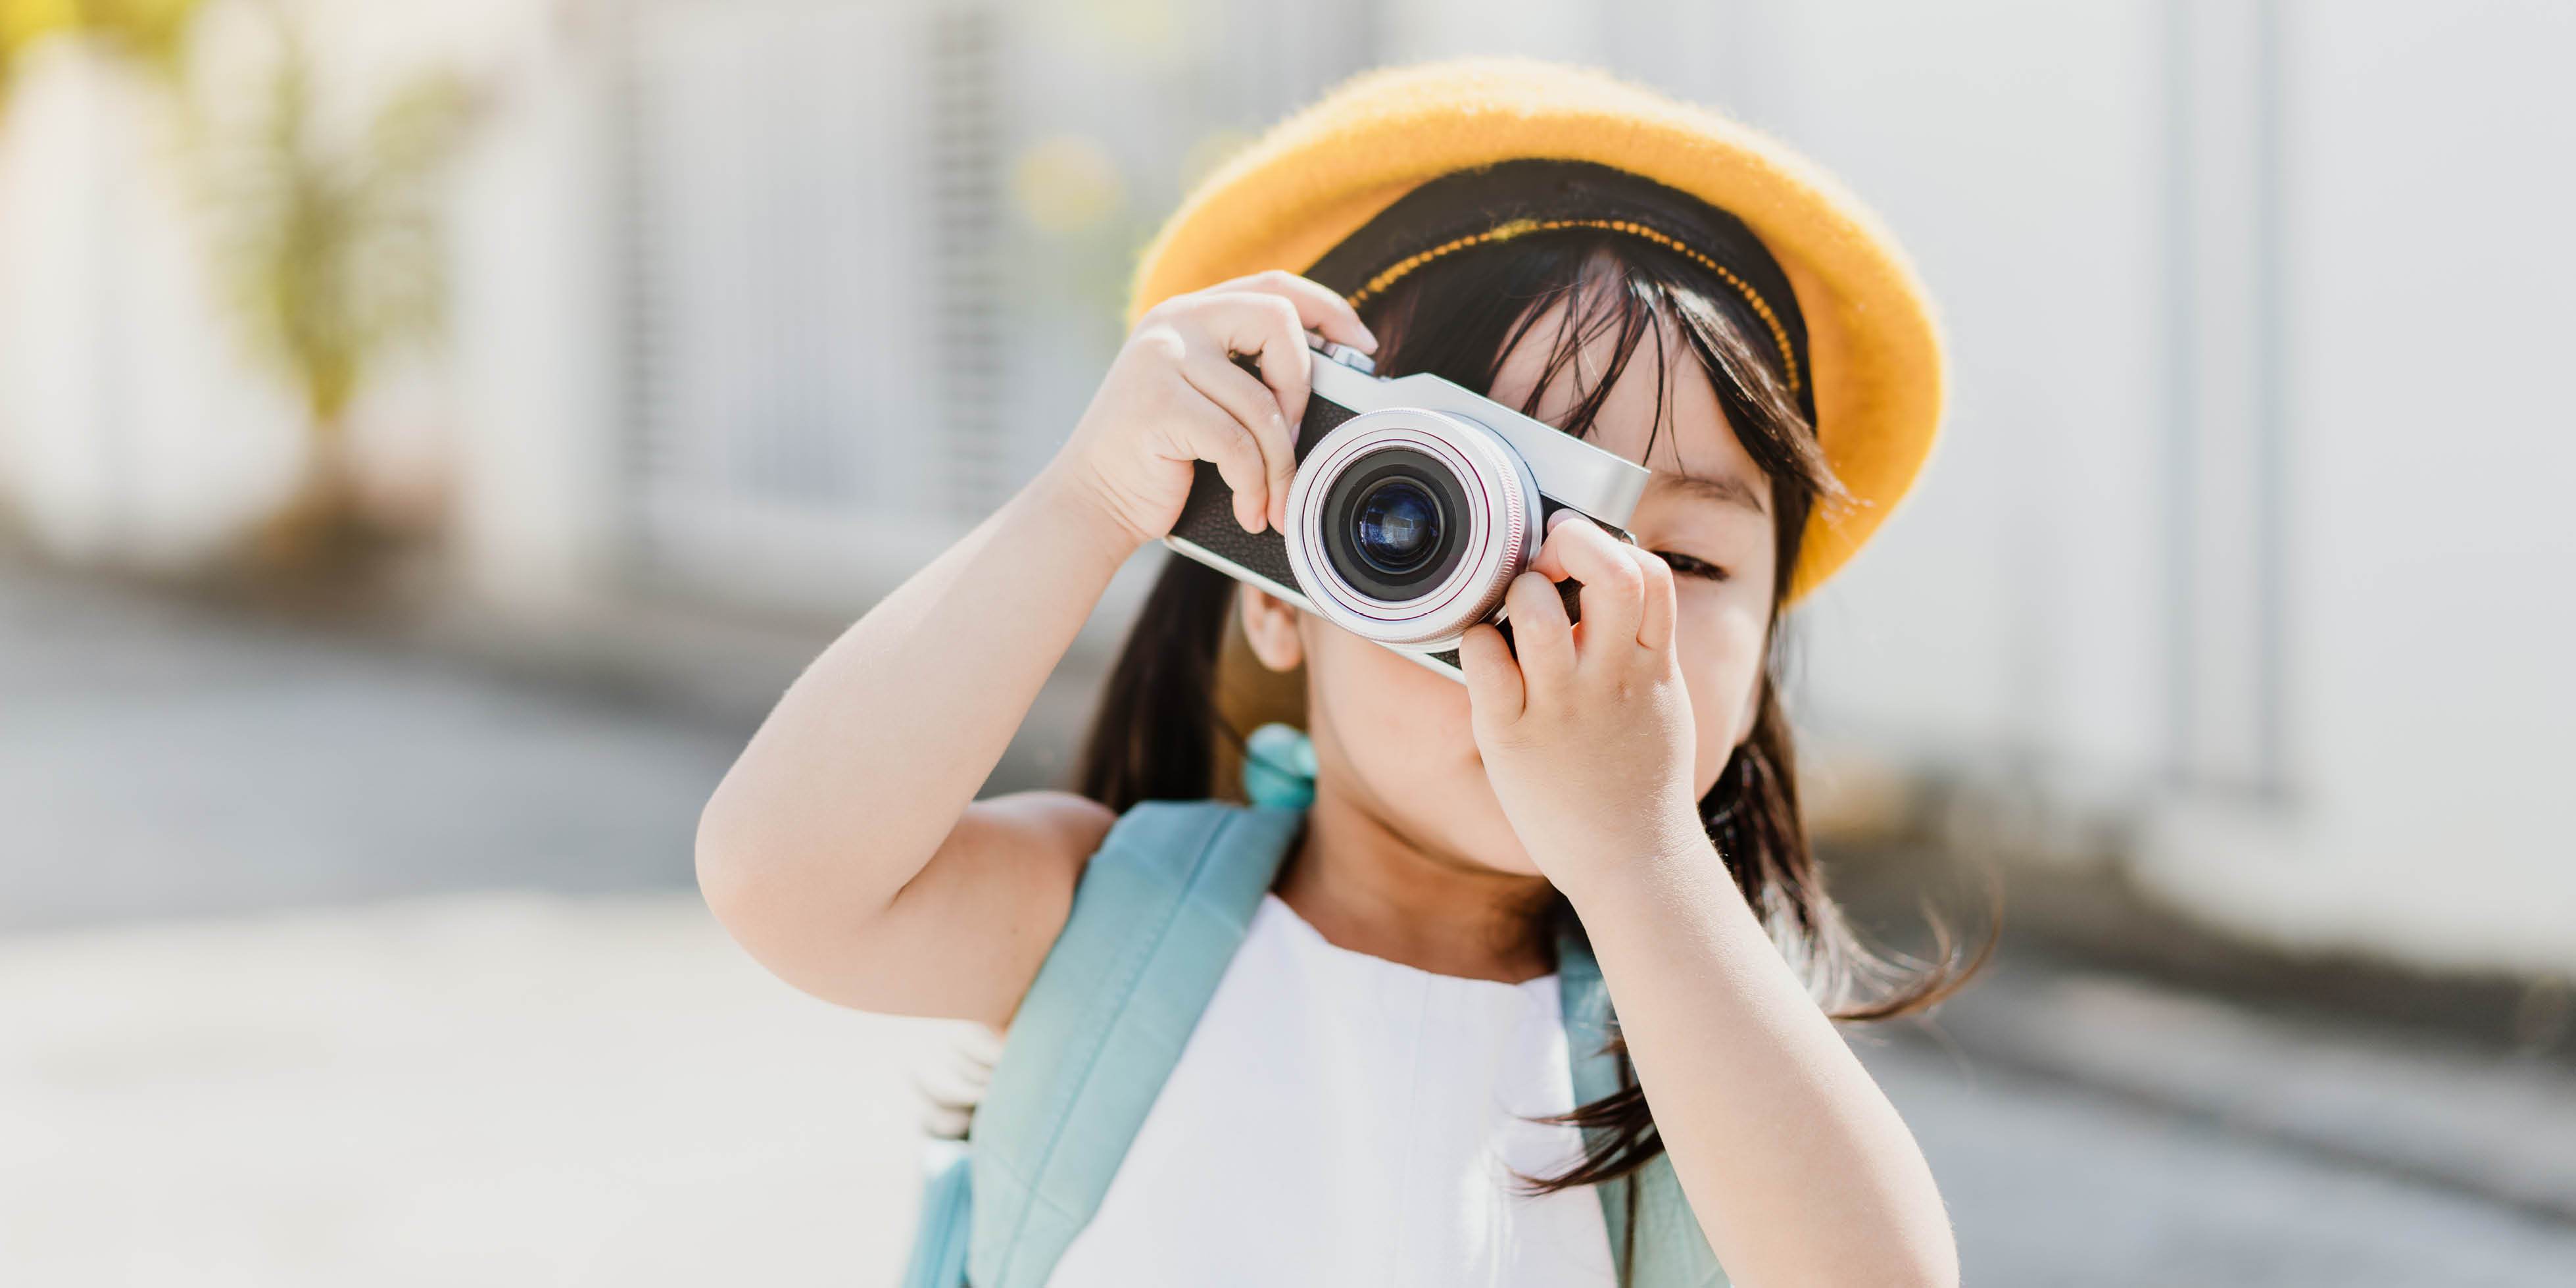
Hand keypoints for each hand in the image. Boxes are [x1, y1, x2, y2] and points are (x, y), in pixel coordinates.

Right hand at [1038, 270, 1377, 549]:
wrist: (1091, 500)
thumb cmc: (1160, 457)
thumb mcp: (1207, 399)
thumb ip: (1250, 374)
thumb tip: (1335, 381)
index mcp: (1192, 313)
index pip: (1275, 286)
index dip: (1329, 311)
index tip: (1364, 348)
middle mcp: (1174, 323)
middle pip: (1277, 321)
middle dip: (1303, 386)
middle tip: (1297, 437)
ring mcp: (1161, 360)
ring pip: (1262, 403)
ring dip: (1280, 465)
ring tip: (1274, 501)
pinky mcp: (1157, 405)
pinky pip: (1237, 444)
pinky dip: (1254, 486)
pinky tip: (1249, 510)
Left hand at [1457, 515, 1710, 895]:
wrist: (1634, 862)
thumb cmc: (1641, 781)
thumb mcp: (1663, 702)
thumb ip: (1644, 646)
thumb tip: (1617, 591)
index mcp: (1653, 665)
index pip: (1651, 574)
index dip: (1615, 546)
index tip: (1585, 556)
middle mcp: (1611, 677)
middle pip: (1609, 572)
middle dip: (1571, 541)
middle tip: (1546, 557)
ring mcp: (1562, 705)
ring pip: (1538, 610)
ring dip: (1520, 591)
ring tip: (1516, 612)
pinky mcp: (1512, 735)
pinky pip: (1484, 660)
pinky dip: (1478, 641)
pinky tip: (1485, 654)